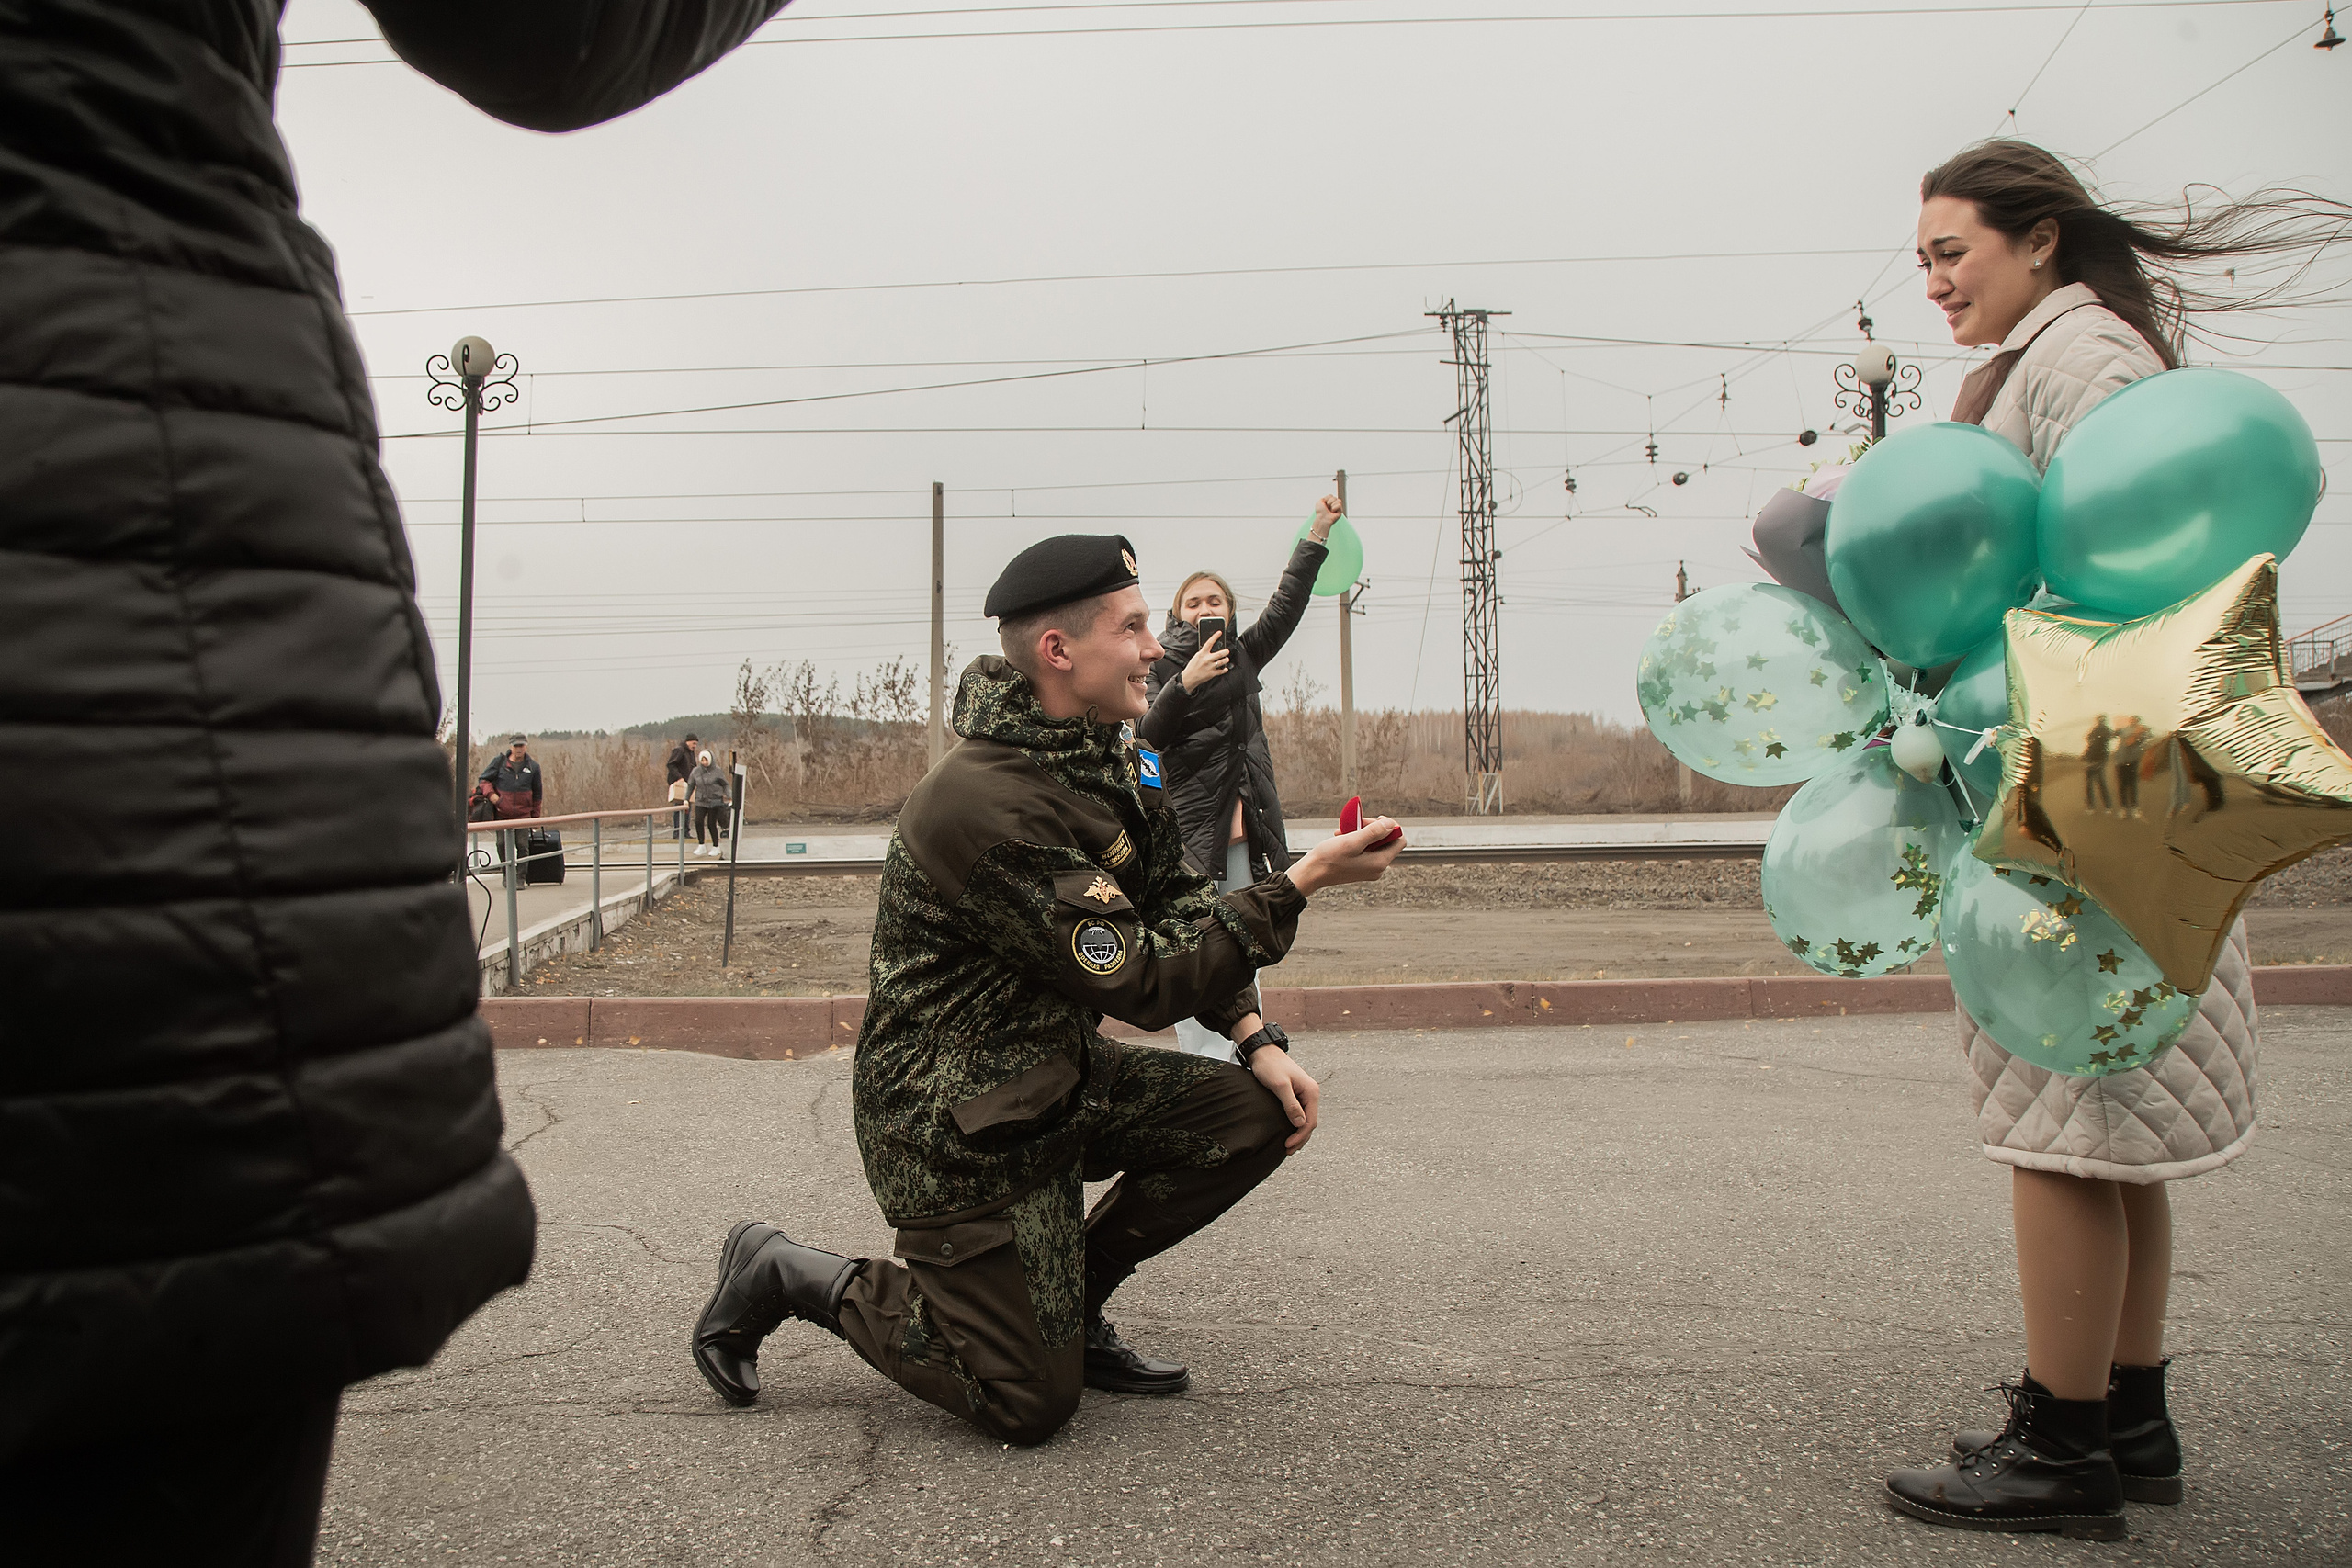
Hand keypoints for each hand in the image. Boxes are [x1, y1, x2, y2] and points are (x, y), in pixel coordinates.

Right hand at [1179, 629, 1230, 692]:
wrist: (1189, 678)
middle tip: (1227, 651)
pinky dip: (1224, 669)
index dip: (1215, 636)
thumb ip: (1203, 652)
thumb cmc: (1192, 667)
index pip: (1209, 643)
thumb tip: (1211, 648)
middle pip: (1220, 653)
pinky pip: (1221, 671)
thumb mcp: (1196, 656)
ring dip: (1226, 659)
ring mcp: (1210, 667)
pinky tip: (1225, 668)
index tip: (1220, 632)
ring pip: (1222, 661)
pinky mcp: (1212, 673)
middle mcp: (1207, 659)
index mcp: (1202, 654)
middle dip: (1225, 651)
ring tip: (1226, 659)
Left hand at [1248, 1046, 1320, 1151]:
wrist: (1263, 1052)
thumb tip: (1300, 1124)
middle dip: (1300, 1138)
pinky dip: (1295, 1125)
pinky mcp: (1296, 1094)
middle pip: (1310, 1122)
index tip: (1287, 1146)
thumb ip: (1290, 1104)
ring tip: (1289, 1146)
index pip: (1310, 1121)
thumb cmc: (1270, 1066)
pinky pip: (1299, 1113)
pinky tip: (1288, 1131)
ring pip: (1305, 1119)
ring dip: (1299, 1133)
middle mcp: (1310, 1093)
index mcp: (1311, 1092)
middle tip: (1287, 1151)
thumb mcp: (1280, 1086)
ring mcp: (1304, 1094)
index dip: (1300, 1136)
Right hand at [1285, 816, 1403, 895]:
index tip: (1373, 820)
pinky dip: (1356, 840)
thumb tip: (1391, 824)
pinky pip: (1365, 849)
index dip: (1390, 826)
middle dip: (1372, 828)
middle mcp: (1378, 868)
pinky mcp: (1360, 868)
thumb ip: (1374, 832)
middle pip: (1386, 840)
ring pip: (1374, 843)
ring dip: (1361, 833)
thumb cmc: (1329, 859)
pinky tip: (1342, 837)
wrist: (1311, 873)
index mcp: (1380, 863)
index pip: (1399, 840)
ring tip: (1344, 831)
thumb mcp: (1352, 841)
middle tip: (1355, 823)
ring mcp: (1369, 869)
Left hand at [1309, 493, 1342, 542]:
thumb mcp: (1319, 502)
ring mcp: (1337, 507)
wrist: (1322, 518)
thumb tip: (1331, 497)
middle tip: (1327, 508)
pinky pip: (1339, 505)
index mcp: (1329, 502)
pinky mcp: (1340, 511)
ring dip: (1332, 505)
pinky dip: (1335, 508)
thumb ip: (1325, 498)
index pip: (1330, 495)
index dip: (1326, 499)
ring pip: (1338, 500)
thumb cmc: (1320, 512)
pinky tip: (1333, 512)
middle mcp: (1333, 504)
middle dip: (1329, 502)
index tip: (1323, 505)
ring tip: (1330, 510)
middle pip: (1334, 497)